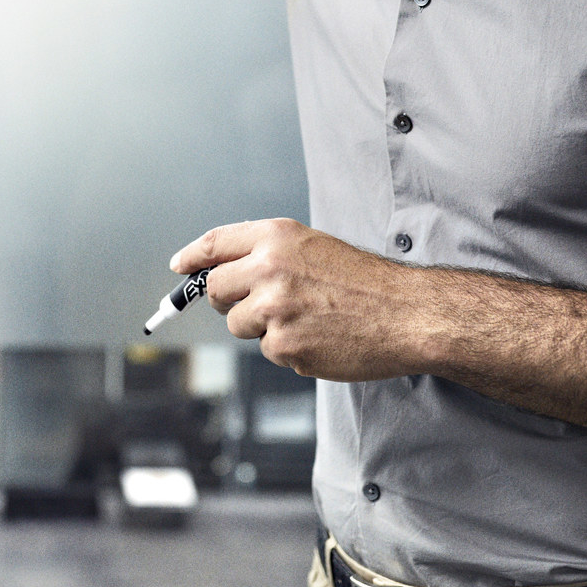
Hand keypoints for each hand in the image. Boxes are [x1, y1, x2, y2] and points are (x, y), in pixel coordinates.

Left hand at [170, 219, 421, 380]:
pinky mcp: (284, 345)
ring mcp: (273, 309)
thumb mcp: (312, 247)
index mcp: (276, 237)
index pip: (215, 244)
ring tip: (306, 319)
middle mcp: (268, 268)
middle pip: (215, 290)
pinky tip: (319, 337)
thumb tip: (220, 272)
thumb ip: (267, 255)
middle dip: (228, 300)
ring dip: (262, 327)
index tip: (180, 268)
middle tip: (258, 305)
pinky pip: (268, 349)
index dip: (192, 258)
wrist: (407, 314)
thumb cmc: (364, 282)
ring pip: (239, 324)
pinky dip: (288, 349)